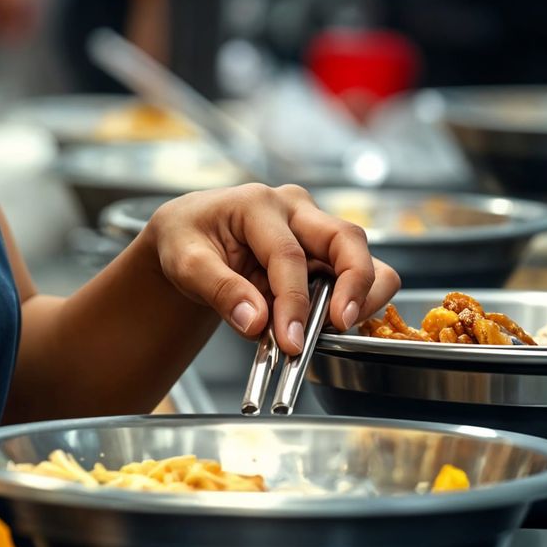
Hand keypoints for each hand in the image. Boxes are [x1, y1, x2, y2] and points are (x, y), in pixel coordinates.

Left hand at [145, 184, 400, 355]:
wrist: (189, 236)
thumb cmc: (186, 240)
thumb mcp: (184, 262)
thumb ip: (219, 290)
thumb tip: (256, 322)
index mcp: (257, 204)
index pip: (288, 256)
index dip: (294, 303)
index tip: (292, 342)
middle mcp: (294, 208)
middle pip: (346, 240)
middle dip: (354, 286)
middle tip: (340, 325)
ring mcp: (313, 228)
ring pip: (362, 256)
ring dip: (362, 295)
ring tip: (337, 329)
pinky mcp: (324, 251)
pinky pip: (356, 274)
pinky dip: (356, 301)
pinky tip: (332, 326)